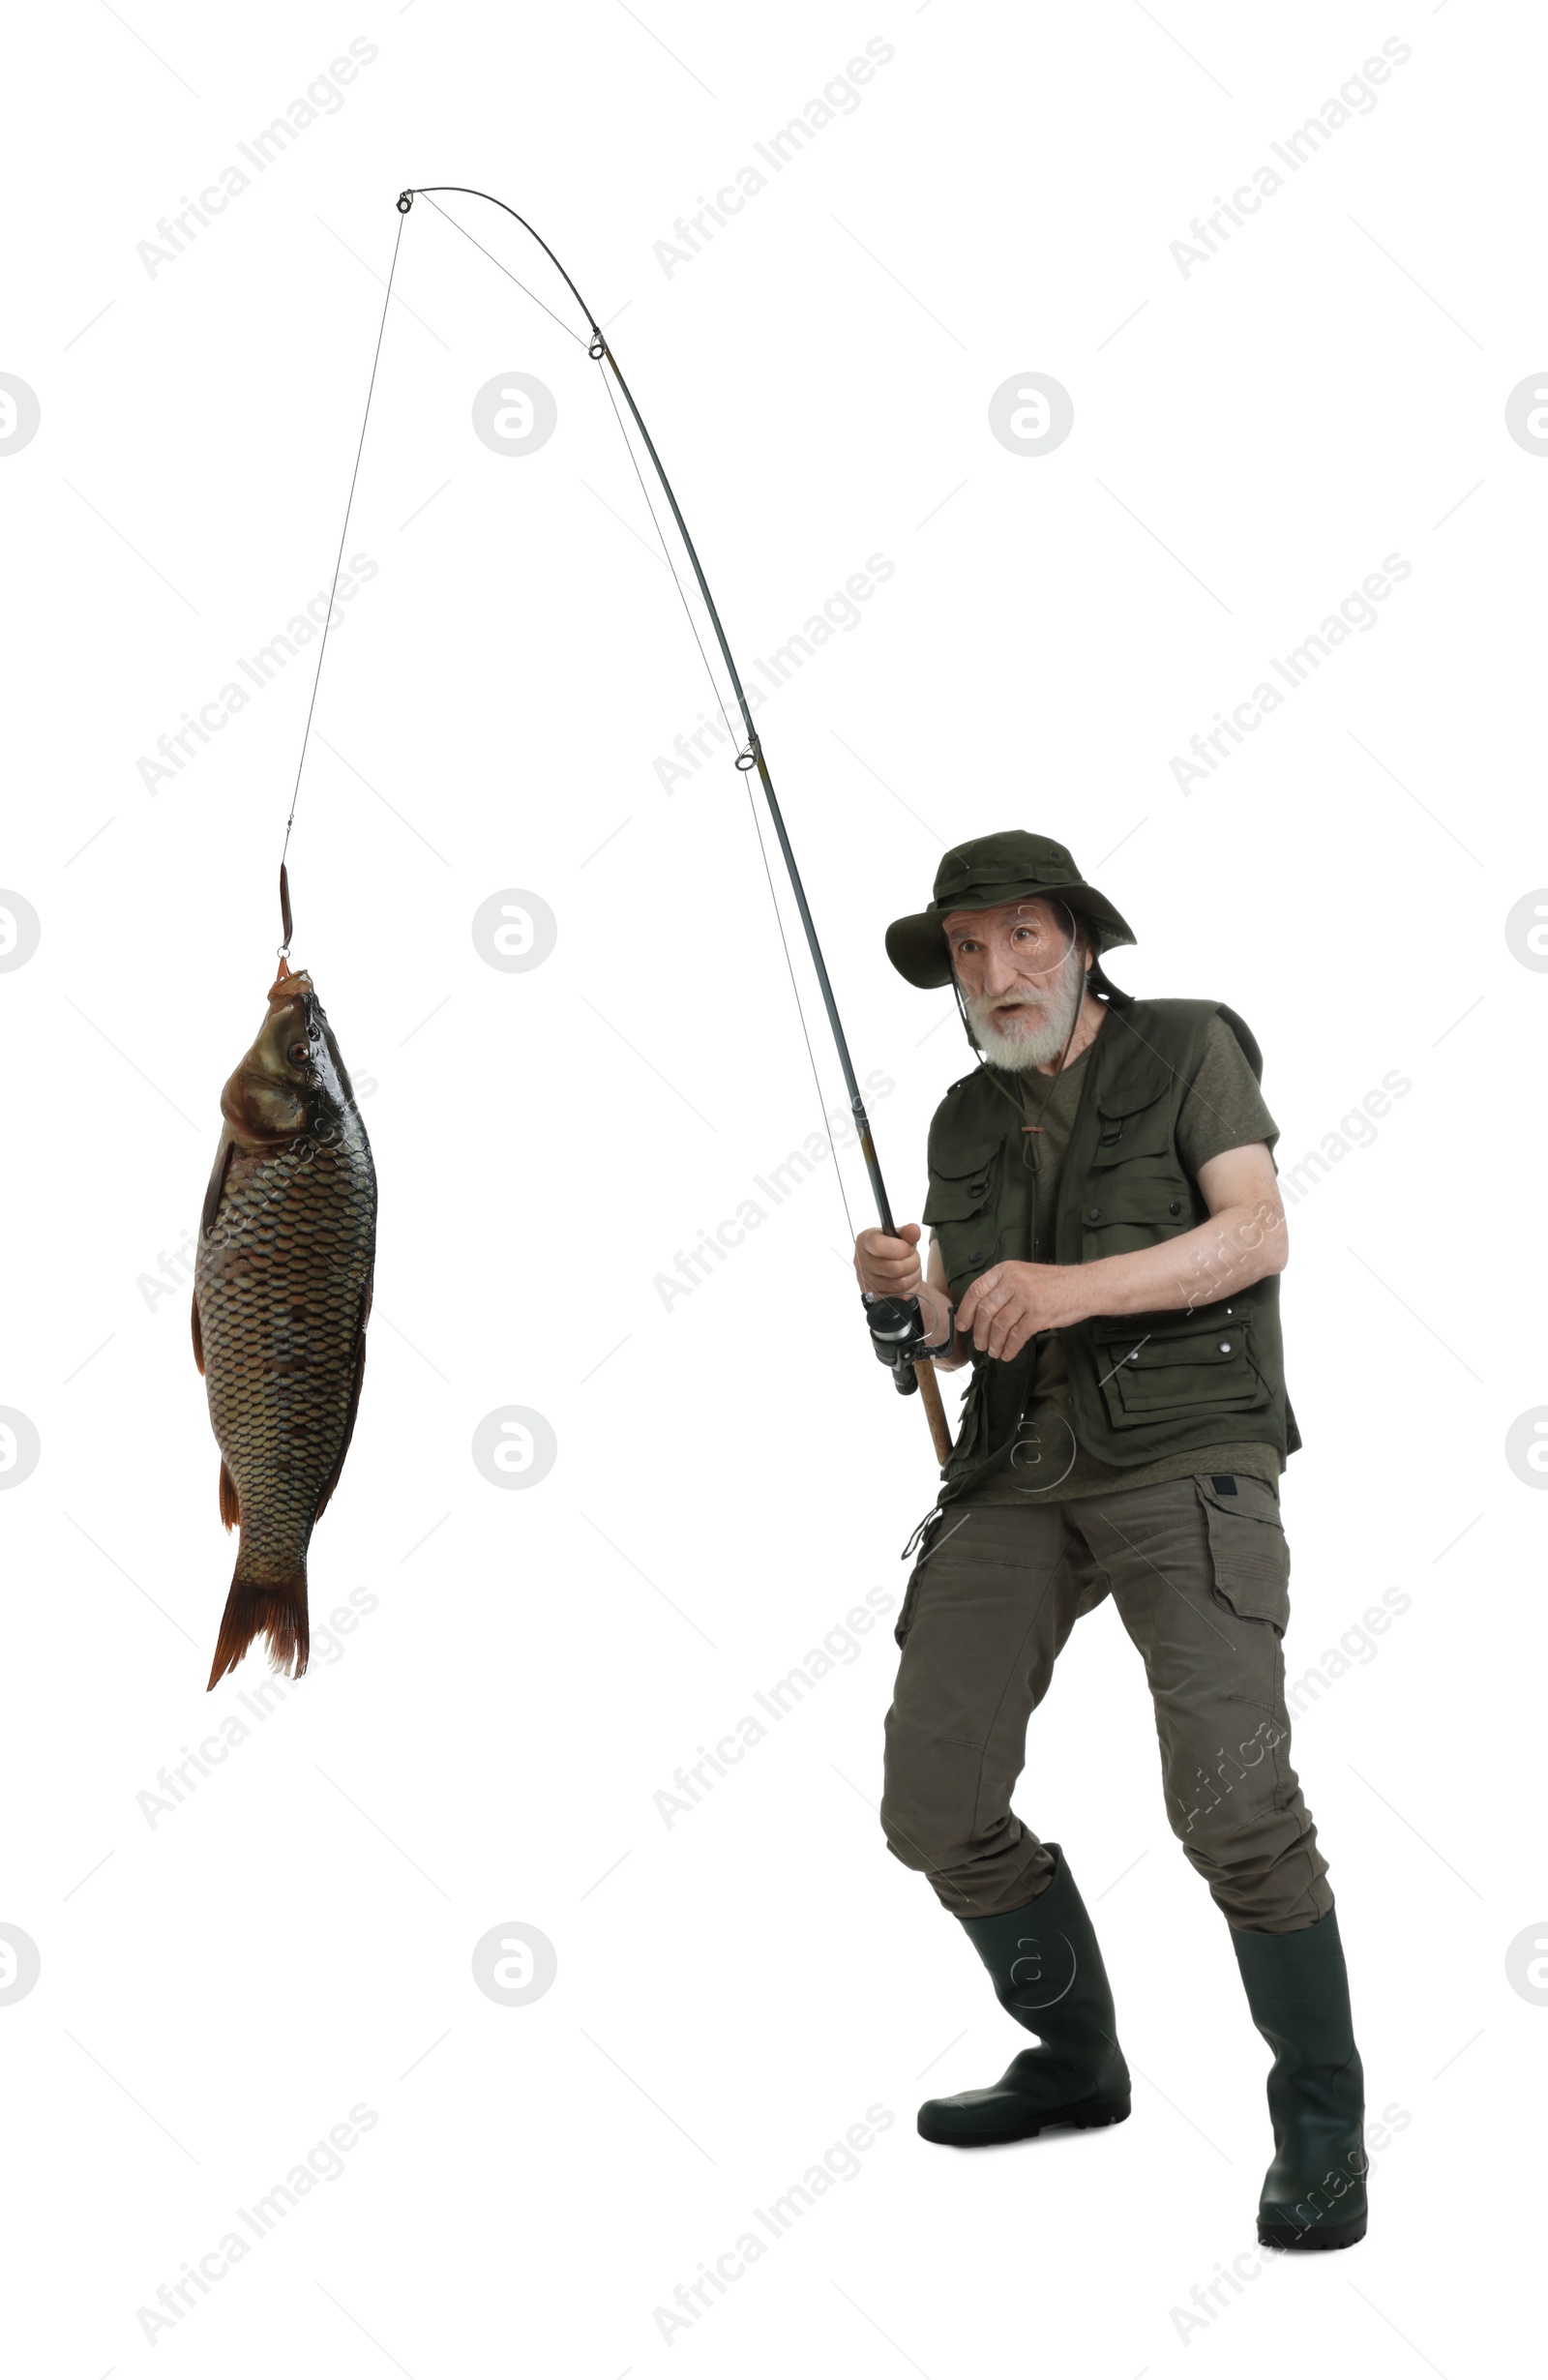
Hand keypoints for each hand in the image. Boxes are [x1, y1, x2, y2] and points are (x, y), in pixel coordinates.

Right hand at [854, 1222, 922, 1301]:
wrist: (886, 1270)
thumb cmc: (892, 1249)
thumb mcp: (899, 1236)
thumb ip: (907, 1233)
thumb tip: (914, 1230)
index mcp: (864, 1242)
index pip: (880, 1246)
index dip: (901, 1248)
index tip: (908, 1247)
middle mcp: (861, 1263)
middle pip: (895, 1268)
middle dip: (913, 1262)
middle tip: (913, 1258)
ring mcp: (867, 1283)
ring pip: (900, 1283)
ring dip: (914, 1275)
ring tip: (912, 1268)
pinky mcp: (876, 1297)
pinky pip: (901, 1295)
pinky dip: (911, 1287)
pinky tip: (908, 1279)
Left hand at [956, 1261, 1081, 1360]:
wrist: (1084, 1286)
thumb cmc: (1054, 1283)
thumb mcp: (1024, 1275)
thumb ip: (1003, 1288)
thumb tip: (981, 1312)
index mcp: (1006, 1270)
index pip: (976, 1290)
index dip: (966, 1311)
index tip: (962, 1326)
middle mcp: (1014, 1281)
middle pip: (985, 1311)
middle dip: (979, 1332)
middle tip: (979, 1344)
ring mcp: (1026, 1297)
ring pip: (999, 1325)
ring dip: (994, 1342)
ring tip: (993, 1351)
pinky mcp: (1038, 1314)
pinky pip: (1017, 1335)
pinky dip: (1010, 1347)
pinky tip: (1008, 1353)